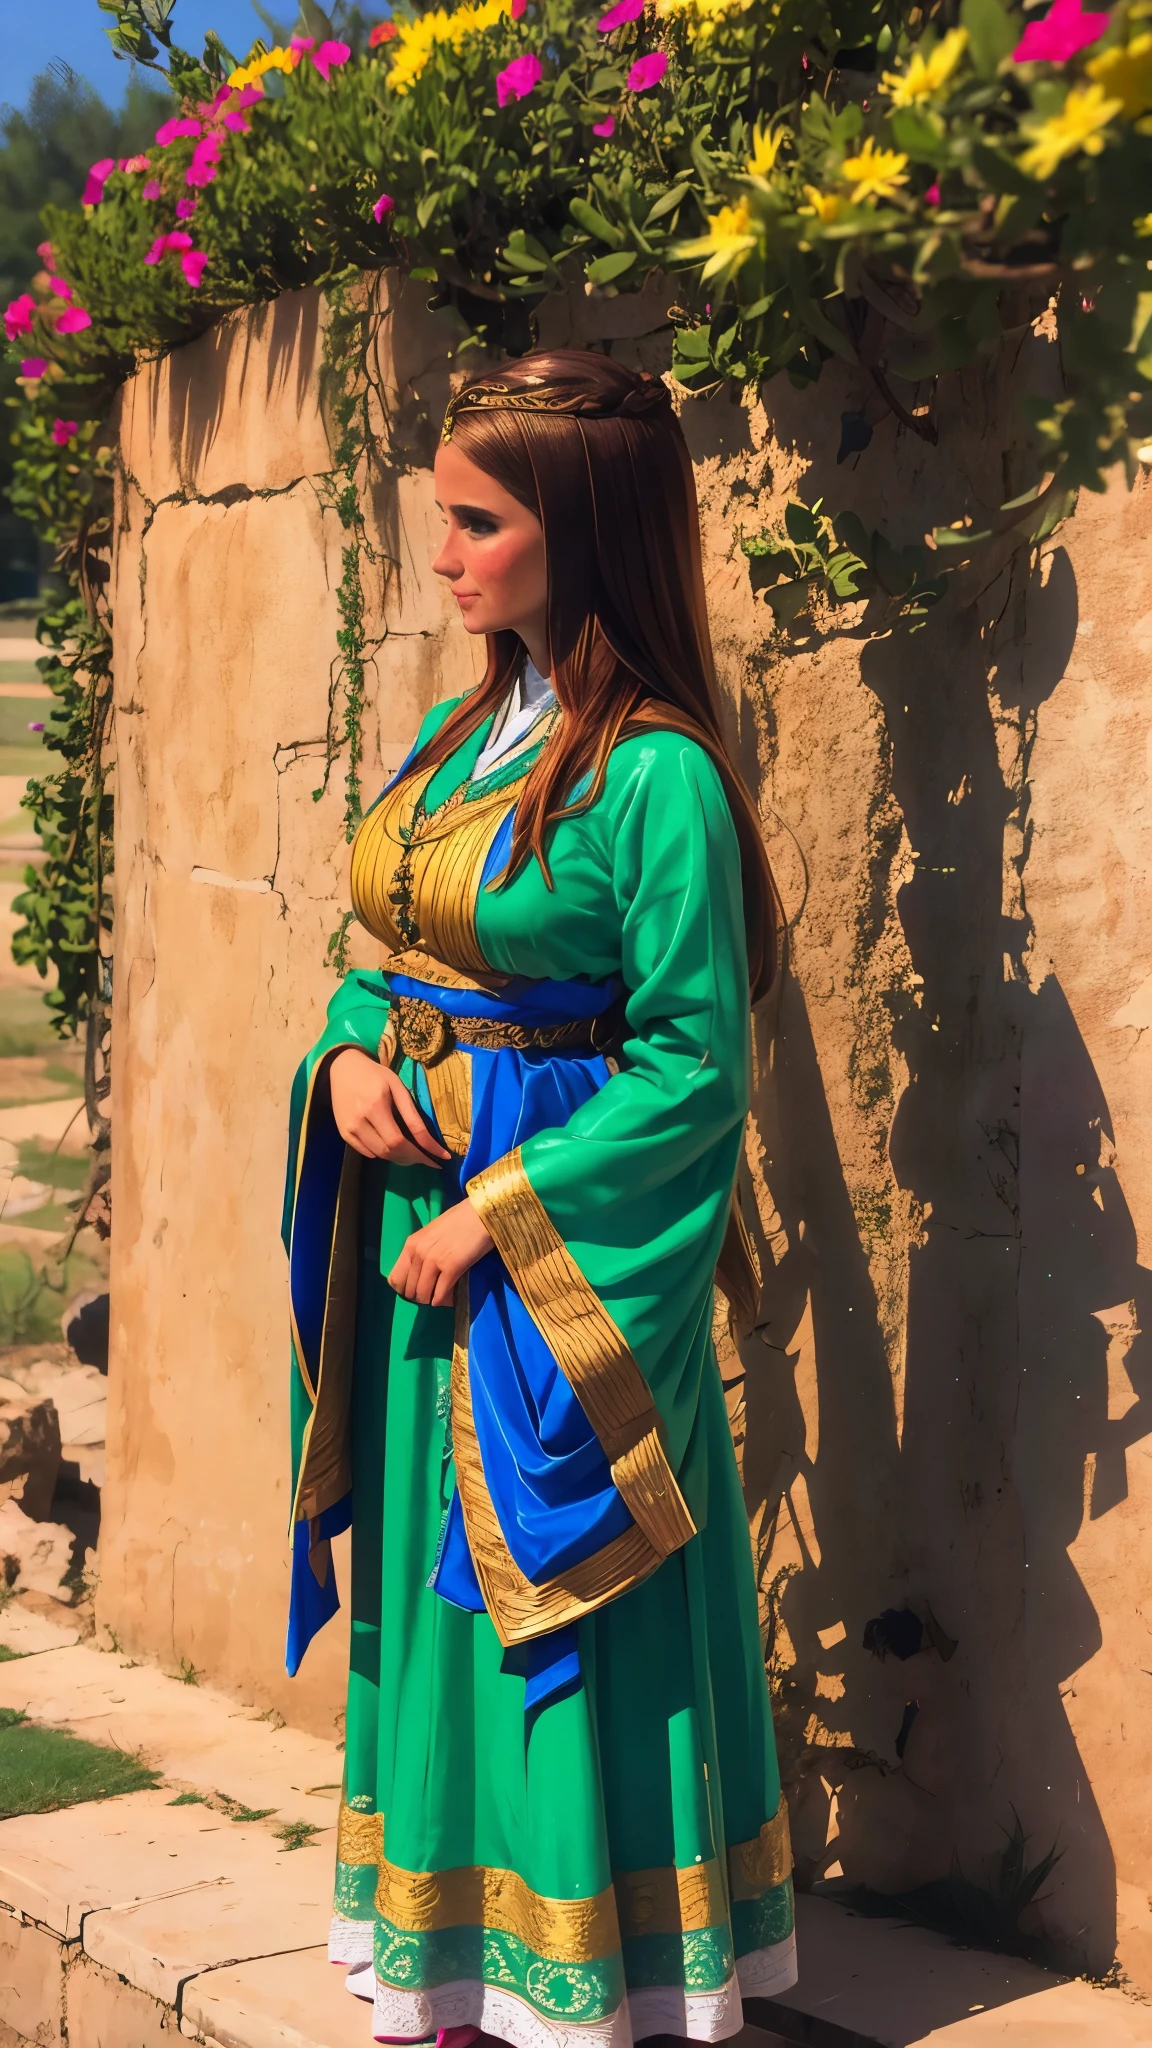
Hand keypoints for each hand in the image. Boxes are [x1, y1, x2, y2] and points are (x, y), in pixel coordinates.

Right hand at [328, 1047, 449, 1165]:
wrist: (343, 1069)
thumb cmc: (375, 1075)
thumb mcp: (397, 1087)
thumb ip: (411, 1113)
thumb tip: (427, 1140)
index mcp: (375, 1106)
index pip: (401, 1140)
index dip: (423, 1152)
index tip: (441, 1159)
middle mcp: (360, 1121)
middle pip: (391, 1151)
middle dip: (413, 1157)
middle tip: (427, 1157)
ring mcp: (349, 1130)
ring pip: (380, 1155)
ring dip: (399, 1157)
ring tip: (412, 1152)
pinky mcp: (344, 1134)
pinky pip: (367, 1153)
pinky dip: (383, 1154)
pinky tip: (391, 1146)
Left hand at [389, 1198, 494, 1306]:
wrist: (482, 1214)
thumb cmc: (459, 1221)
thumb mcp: (431, 1234)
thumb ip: (421, 1251)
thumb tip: (419, 1274)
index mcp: (411, 1244)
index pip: (395, 1279)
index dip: (405, 1289)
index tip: (417, 1288)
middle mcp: (418, 1254)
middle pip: (409, 1291)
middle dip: (420, 1296)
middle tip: (433, 1292)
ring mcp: (434, 1261)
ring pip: (423, 1296)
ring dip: (432, 1299)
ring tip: (443, 1294)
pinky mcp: (451, 1268)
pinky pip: (440, 1295)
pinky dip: (444, 1300)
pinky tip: (451, 1296)